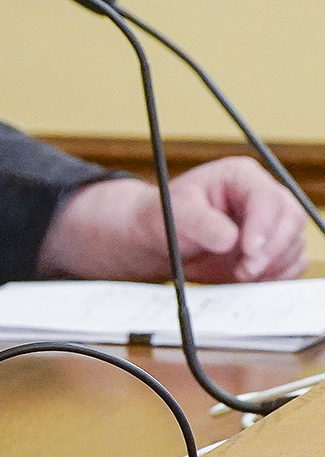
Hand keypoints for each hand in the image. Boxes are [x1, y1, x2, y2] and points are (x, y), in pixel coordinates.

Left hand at [38, 157, 311, 283]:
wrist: (162, 239)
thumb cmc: (165, 218)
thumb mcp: (175, 215)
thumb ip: (201, 224)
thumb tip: (230, 240)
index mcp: (239, 176)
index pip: (266, 197)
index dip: (264, 225)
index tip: (248, 250)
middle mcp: (262, 195)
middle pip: (290, 218)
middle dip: (272, 249)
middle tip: (246, 271)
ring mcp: (272, 220)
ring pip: (294, 242)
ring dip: (274, 265)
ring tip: (240, 275)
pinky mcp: (274, 245)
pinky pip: (292, 261)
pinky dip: (278, 275)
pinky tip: (253, 280)